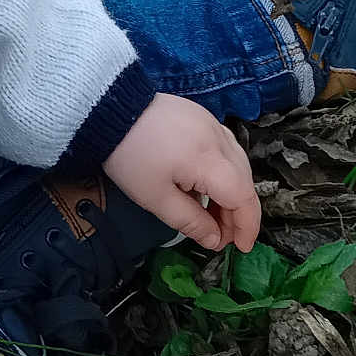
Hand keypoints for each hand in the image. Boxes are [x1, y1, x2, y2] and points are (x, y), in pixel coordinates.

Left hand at [102, 94, 260, 252]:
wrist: (108, 107)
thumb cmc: (129, 156)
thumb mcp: (156, 198)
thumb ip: (191, 221)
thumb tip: (215, 240)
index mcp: (209, 159)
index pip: (243, 197)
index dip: (247, 225)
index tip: (240, 248)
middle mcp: (218, 138)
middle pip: (244, 180)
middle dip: (238, 213)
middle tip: (220, 236)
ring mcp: (211, 123)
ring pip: (237, 163)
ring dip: (230, 192)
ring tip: (210, 215)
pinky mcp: (201, 116)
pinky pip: (224, 148)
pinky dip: (222, 171)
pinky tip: (202, 186)